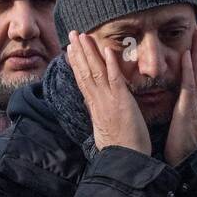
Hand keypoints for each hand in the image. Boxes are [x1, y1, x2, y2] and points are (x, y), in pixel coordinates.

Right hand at [68, 30, 150, 155]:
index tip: (71, 50)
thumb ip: (100, 116)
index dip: (76, 64)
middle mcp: (98, 102)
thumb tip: (93, 109)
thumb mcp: (104, 130)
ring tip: (82, 36)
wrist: (125, 161)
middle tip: (72, 34)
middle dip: (78, 52)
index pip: (83, 81)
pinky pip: (115, 79)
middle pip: (84, 72)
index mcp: (95, 108)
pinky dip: (111, 63)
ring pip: (95, 72)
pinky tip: (107, 49)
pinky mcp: (121, 102)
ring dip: (89, 52)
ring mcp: (108, 101)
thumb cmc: (120, 150)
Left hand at [165, 24, 196, 166]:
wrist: (186, 163)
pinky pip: (189, 87)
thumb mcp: (181, 122)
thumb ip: (180, 108)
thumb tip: (178, 98)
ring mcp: (195, 104)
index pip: (196, 73)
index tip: (196, 37)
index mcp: (193, 102)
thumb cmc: (180, 146)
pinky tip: (187, 56)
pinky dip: (188, 70)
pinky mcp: (188, 111)